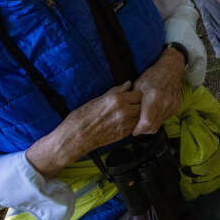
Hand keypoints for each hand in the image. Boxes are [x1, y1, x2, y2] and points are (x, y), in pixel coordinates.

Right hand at [25, 82, 142, 177]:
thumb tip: (128, 83)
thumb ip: (116, 91)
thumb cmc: (82, 117)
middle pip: (142, 105)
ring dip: (138, 114)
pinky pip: (136, 126)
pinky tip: (125, 122)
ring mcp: (125, 123)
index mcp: (116, 99)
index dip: (136, 95)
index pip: (138, 93)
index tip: (132, 96)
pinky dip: (134, 123)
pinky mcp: (124, 134)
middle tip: (133, 105)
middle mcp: (123, 111)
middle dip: (139, 104)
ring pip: (141, 116)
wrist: (76, 136)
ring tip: (129, 113)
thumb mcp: (98, 99)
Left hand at [131, 47, 184, 134]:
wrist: (171, 69)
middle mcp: (165, 101)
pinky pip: (165, 119)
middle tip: (137, 128)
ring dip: (151, 125)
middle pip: (153, 126)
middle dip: (144, 130)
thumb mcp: (137, 85)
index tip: (133, 131)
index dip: (139, 129)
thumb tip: (123, 116)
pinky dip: (158, 119)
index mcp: (153, 95)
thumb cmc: (152, 76)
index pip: (146, 121)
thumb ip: (132, 101)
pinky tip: (152, 113)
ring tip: (143, 120)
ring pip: (159, 124)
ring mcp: (172, 105)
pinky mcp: (176, 107)